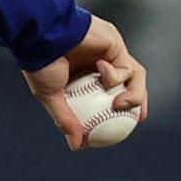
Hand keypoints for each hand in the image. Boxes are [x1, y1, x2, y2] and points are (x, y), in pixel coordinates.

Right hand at [24, 12, 147, 149]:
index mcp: (82, 76)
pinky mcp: (115, 43)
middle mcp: (98, 64)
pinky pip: (125, 66)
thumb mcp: (50, 97)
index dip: (118, 112)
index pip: (105, 96)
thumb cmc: (42, 63)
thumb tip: (76, 145)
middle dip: (138, 102)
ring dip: (134, 94)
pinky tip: (102, 72)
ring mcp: (109, 53)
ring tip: (122, 105)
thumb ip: (66, 119)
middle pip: (128, 85)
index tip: (119, 128)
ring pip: (134, 76)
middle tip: (137, 118)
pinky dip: (116, 75)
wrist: (44, 35)